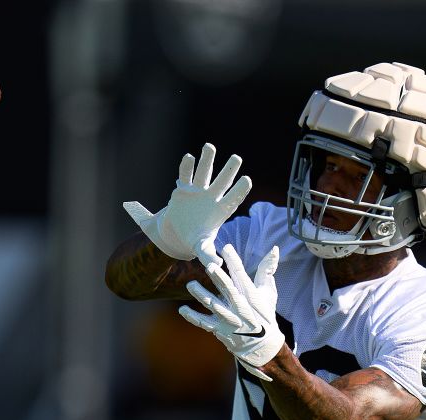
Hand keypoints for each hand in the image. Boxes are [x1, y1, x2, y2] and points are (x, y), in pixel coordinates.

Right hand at [122, 143, 251, 267]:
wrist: (177, 234)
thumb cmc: (194, 240)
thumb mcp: (201, 248)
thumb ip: (208, 255)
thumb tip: (216, 266)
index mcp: (220, 211)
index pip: (233, 198)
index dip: (240, 190)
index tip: (247, 180)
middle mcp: (211, 197)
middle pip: (222, 182)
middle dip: (229, 170)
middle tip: (237, 158)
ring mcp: (198, 191)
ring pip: (204, 173)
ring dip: (207, 160)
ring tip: (209, 146)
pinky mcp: (183, 189)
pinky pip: (185, 175)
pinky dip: (186, 167)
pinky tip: (189, 156)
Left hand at [179, 244, 284, 380]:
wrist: (262, 345)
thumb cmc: (264, 313)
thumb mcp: (268, 291)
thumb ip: (267, 269)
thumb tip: (274, 249)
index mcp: (251, 295)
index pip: (242, 275)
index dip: (234, 261)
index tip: (226, 247)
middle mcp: (240, 307)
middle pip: (229, 291)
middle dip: (220, 279)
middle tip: (210, 266)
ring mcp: (229, 319)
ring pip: (214, 306)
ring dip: (202, 295)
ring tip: (190, 285)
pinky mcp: (219, 329)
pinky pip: (204, 323)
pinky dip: (193, 317)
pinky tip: (182, 309)